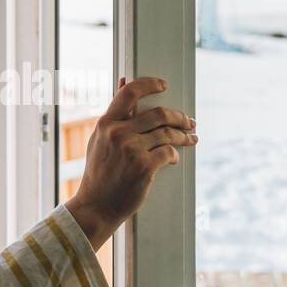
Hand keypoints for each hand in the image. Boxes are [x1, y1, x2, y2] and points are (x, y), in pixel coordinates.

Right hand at [66, 76, 196, 249]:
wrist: (96, 205)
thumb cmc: (99, 172)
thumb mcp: (99, 139)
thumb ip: (114, 113)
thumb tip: (122, 80)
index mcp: (106, 123)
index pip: (130, 92)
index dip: (150, 84)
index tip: (164, 85)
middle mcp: (118, 134)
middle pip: (159, 113)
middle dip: (179, 117)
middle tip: (189, 121)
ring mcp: (131, 150)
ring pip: (168, 133)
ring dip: (184, 136)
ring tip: (190, 138)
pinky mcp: (143, 167)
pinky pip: (168, 153)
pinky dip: (174, 155)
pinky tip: (173, 158)